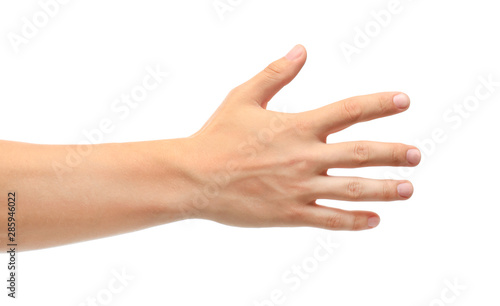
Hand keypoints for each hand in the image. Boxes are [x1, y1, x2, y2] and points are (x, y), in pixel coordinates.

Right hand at [186, 44, 420, 230]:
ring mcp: (298, 188)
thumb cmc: (217, 135)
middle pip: (361, 154)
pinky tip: (374, 219)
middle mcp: (304, 157)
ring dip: (384, 189)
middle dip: (393, 153)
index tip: (403, 102)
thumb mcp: (244, 96)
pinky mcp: (289, 214)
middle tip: (416, 155)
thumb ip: (276, 74)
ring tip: (407, 189)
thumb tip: (301, 50)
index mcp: (296, 126)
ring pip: (352, 189)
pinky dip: (354, 220)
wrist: (194, 176)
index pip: (349, 111)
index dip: (380, 105)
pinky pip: (329, 219)